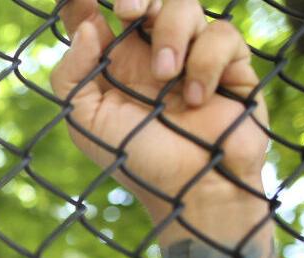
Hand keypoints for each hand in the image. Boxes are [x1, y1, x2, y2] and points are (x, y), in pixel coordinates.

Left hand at [51, 0, 268, 220]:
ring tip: (165, 78)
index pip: (97, 14)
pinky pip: (221, 34)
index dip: (86, 1)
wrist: (191, 192)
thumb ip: (72, 76)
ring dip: (171, 35)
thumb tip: (86, 27)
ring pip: (185, 6)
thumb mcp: (87, 123)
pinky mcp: (230, 64)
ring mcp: (192, 54)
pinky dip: (206, 62)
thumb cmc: (137, 162)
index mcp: (115, 61)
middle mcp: (152, 51)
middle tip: (128, 11)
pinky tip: (197, 98)